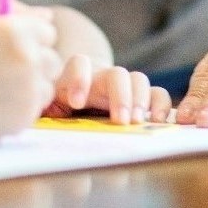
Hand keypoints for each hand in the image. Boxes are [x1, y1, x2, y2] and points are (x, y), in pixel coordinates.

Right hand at [0, 4, 62, 136]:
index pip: (48, 32)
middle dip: (36, 64)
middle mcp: (26, 57)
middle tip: (8, 69)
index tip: (14, 47)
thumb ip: (16, 11)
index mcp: (15, 30)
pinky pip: (36, 107)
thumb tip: (48, 17)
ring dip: (31, 86)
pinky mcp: (26, 114)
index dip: (32, 39)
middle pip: (54, 60)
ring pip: (48, 85)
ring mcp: (28, 88)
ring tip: (0, 86)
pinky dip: (22, 106)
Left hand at [44, 53, 171, 123]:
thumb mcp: (47, 113)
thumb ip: (46, 121)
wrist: (73, 102)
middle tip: (121, 121)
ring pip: (137, 79)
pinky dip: (161, 104)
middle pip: (115, 73)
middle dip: (119, 95)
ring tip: (137, 122)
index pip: (78, 63)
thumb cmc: (57, 110)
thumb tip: (50, 144)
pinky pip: (157, 93)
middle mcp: (101, 76)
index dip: (79, 78)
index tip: (77, 103)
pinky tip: (158, 121)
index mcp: (73, 77)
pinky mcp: (140, 98)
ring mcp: (122, 85)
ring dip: (139, 100)